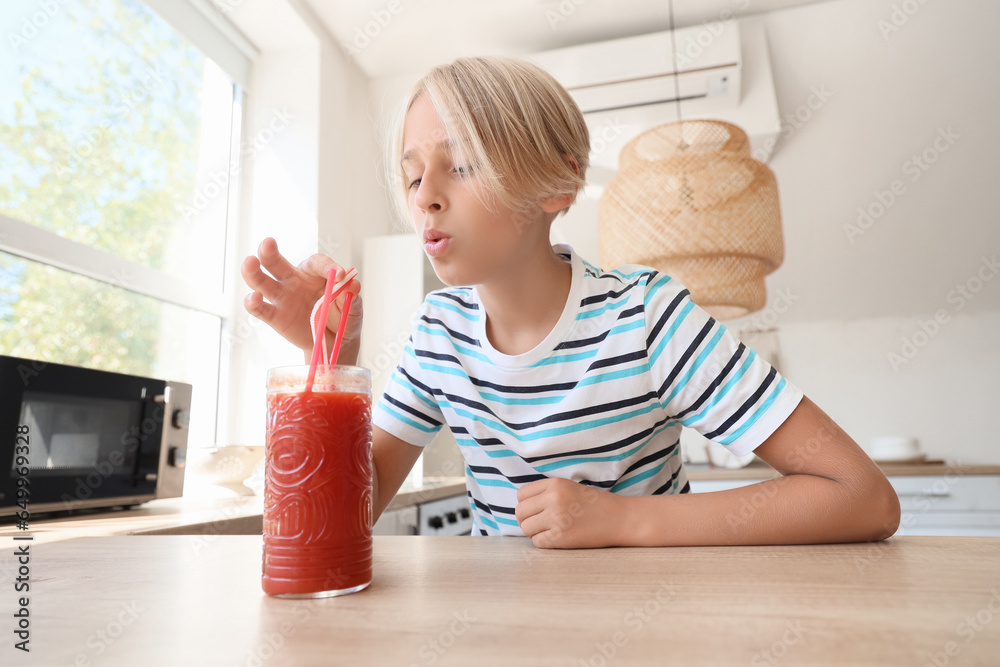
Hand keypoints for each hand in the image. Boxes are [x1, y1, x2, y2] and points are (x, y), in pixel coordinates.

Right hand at [241, 237, 362, 361]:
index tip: (340, 275)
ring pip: (262, 281)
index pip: (316, 263)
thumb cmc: (344, 319)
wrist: (335, 344)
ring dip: (253, 272)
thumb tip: (353, 285)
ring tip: (250, 262)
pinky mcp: (274, 317)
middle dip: (270, 252)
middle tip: (267, 242)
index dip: (328, 267)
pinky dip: (253, 303)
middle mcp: (293, 281)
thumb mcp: (352, 308)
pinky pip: (260, 309)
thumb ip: (351, 297)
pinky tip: (253, 298)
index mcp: (315, 273)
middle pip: (277, 263)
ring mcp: (282, 298)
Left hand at [515, 478, 627, 548]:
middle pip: (520, 512)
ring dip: (534, 532)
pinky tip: (556, 538)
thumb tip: (523, 505)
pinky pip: (537, 542)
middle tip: (540, 523)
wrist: (620, 519)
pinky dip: (544, 542)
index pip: (522, 494)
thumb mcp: (569, 487)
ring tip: (548, 530)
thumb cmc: (595, 504)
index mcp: (555, 484)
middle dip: (527, 519)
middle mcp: (554, 499)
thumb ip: (547, 492)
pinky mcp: (561, 537)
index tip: (535, 510)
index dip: (526, 504)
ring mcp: (557, 518)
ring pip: (526, 528)